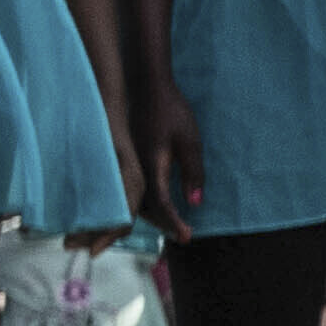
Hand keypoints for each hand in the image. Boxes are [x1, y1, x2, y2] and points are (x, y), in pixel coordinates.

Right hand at [133, 77, 207, 237]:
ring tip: (170, 222)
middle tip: (180, 236)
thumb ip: (193, 173)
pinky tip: (152, 202)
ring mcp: (130, 163)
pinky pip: (133, 188)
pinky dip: (143, 201)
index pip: (161, 203)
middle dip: (160, 224)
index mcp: (152, 166)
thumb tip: (195, 204)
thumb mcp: (190, 142)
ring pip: (134, 199)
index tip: (187, 237)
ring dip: (150, 215)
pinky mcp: (130, 158)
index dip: (174, 222)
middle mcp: (136, 169)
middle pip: (141, 208)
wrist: (148, 88)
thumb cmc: (172, 112)